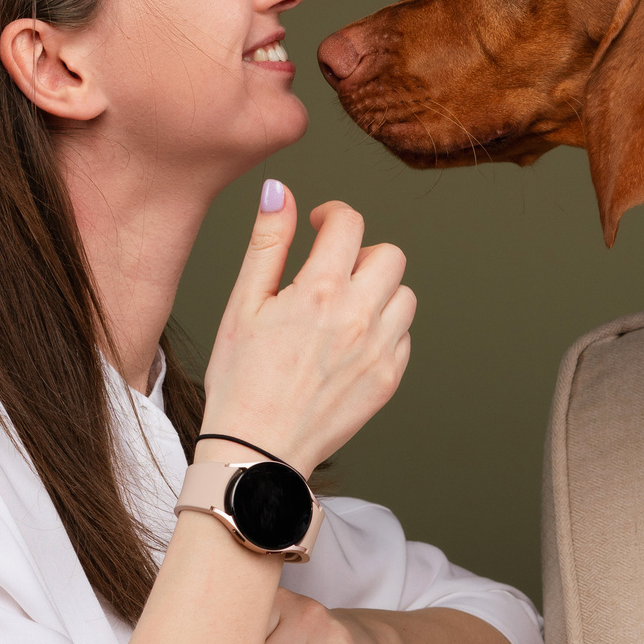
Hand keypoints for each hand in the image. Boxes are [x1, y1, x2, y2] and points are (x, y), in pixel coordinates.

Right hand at [200, 183, 414, 474]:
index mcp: (320, 291)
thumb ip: (268, 243)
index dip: (333, 214)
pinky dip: (384, 330)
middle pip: (389, 255)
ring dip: (378, 291)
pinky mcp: (389, 380)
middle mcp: (359, 317)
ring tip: (341, 310)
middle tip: (332, 272)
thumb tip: (280, 192)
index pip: (350, 223)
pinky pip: (404, 336)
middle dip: (361, 253)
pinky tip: (349, 344)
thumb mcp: (243, 304)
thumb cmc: (240, 379)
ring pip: (404, 295)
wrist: (255, 451)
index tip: (320, 224)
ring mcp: (380, 351)